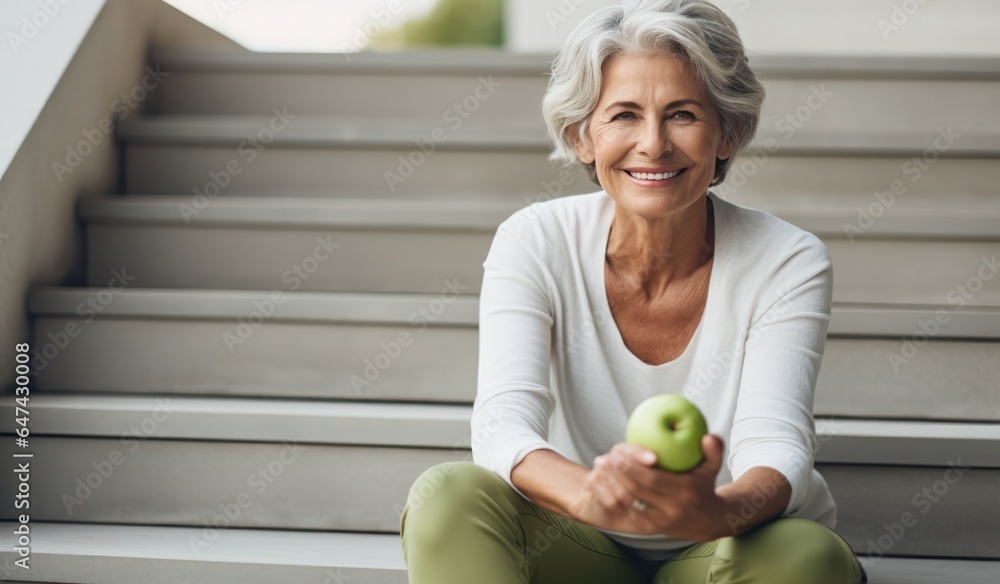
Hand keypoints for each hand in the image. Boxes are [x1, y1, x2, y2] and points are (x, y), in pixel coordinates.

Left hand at [567, 434, 727, 541]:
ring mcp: (658, 521)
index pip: (652, 480)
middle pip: (636, 491)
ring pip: (629, 504)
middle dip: (616, 475)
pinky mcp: (650, 528)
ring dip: (612, 488)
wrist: (707, 521)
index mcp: (683, 493)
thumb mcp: (712, 468)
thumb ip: (713, 451)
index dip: (632, 467)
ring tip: (599, 471)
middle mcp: (669, 509)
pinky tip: (603, 487)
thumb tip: (708, 435)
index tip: (617, 452)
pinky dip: (615, 500)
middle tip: (601, 460)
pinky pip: (628, 513)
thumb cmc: (704, 486)